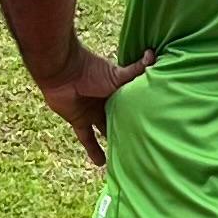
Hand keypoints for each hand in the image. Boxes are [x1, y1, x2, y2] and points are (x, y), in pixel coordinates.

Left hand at [33, 48, 152, 166]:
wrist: (62, 71)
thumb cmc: (92, 70)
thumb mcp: (118, 75)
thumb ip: (136, 69)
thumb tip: (153, 54)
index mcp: (118, 90)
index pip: (132, 106)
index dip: (140, 115)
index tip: (154, 127)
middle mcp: (106, 102)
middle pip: (120, 120)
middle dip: (128, 131)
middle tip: (142, 148)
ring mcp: (92, 112)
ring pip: (105, 131)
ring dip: (113, 144)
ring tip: (125, 160)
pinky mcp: (79, 121)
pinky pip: (87, 139)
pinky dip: (93, 151)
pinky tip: (101, 164)